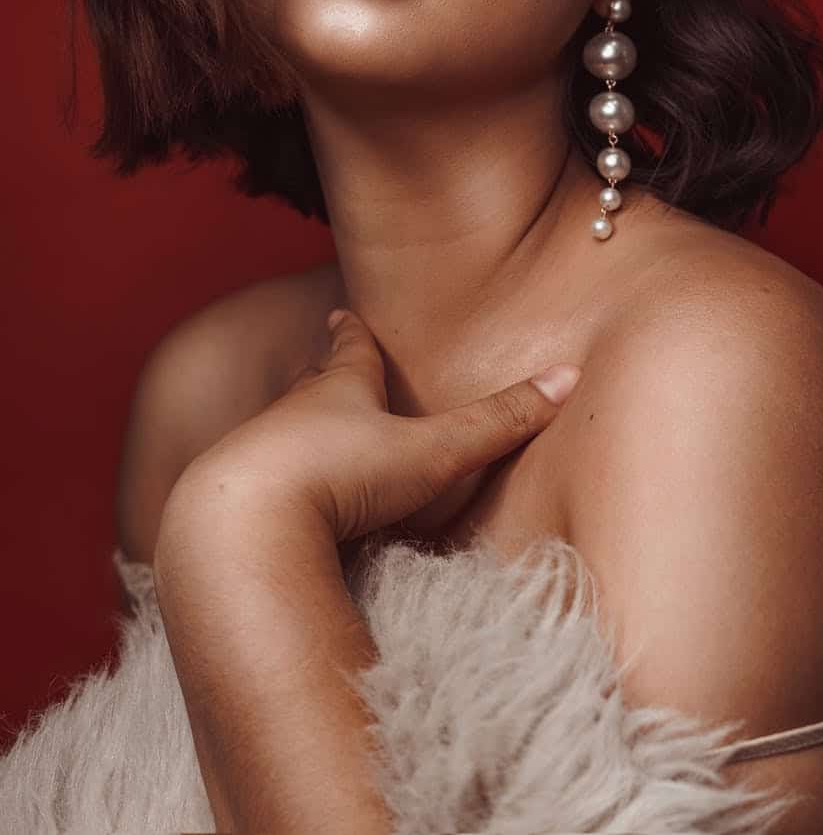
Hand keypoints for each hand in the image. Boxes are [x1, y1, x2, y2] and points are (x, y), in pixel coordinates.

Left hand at [175, 307, 581, 544]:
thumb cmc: (339, 473)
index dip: (352, 333)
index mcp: (339, 388)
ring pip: (281, 434)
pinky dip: (277, 489)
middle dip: (322, 376)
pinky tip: (282, 508)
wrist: (241, 524)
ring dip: (297, 432)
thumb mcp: (430, 452)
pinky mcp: (238, 505)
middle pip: (310, 385)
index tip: (343, 313)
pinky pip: (261, 489)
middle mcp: (294, 414)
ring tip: (304, 434)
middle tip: (324, 362)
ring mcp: (259, 457)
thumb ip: (495, 424)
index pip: (349, 349)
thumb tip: (567, 378)